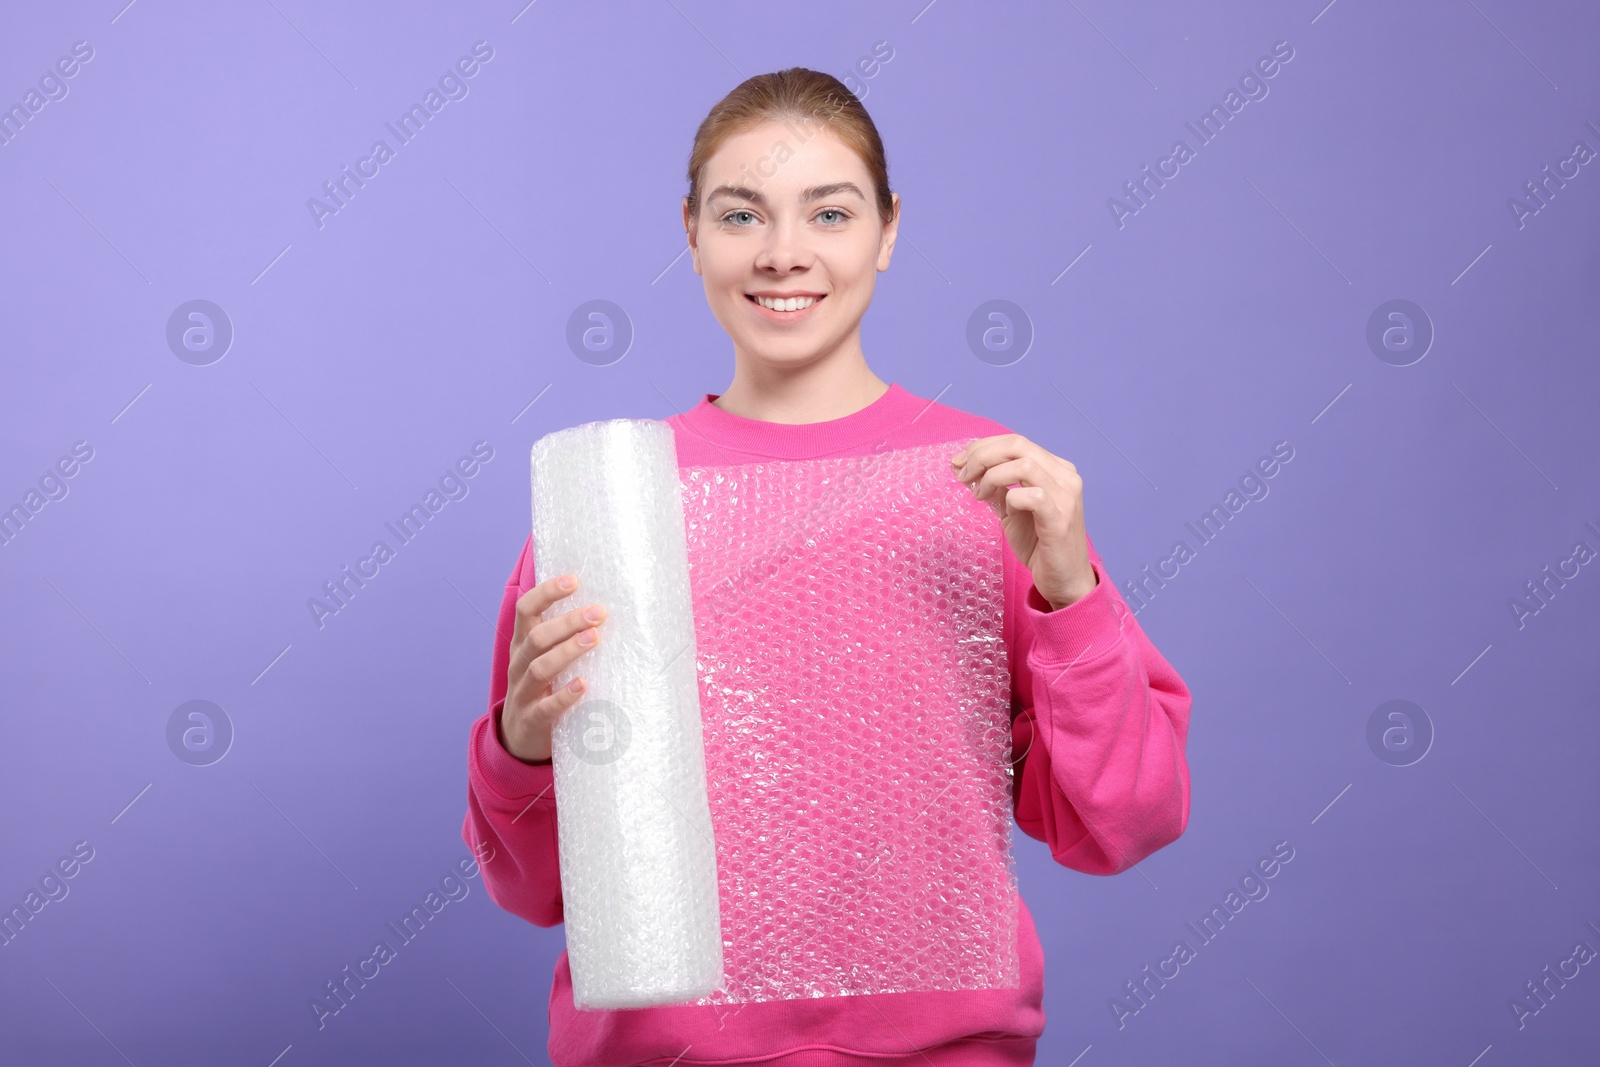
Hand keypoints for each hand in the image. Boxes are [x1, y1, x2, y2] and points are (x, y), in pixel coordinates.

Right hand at [500, 573, 606, 762]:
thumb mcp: (543, 657)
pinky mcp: (532, 720)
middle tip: (599, 612)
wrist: (519, 738)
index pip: (526, 610)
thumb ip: (562, 636)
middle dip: (568, 622)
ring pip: (539, 668)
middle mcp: (518, 664)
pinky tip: (583, 684)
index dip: (546, 593)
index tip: (573, 580)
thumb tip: (604, 604)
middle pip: (537, 637)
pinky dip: (564, 695)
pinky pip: (546, 707)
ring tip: (594, 638)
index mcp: (522, 644)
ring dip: (567, 651)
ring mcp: (523, 693)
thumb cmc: (542, 687)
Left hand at [951, 434, 1097, 610]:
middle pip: (1017, 445)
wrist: (1064, 580)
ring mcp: (1066, 495)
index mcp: (1055, 468)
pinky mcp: (1061, 518)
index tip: (958, 462)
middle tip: (961, 474)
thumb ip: (995, 487)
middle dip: (981, 455)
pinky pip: (1031, 495)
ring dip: (991, 475)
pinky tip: (1005, 510)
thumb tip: (965, 469)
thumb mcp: (1011, 509)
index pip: (1015, 442)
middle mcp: (1065, 476)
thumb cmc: (1040, 545)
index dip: (982, 447)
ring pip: (1023, 464)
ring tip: (978, 494)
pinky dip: (1010, 498)